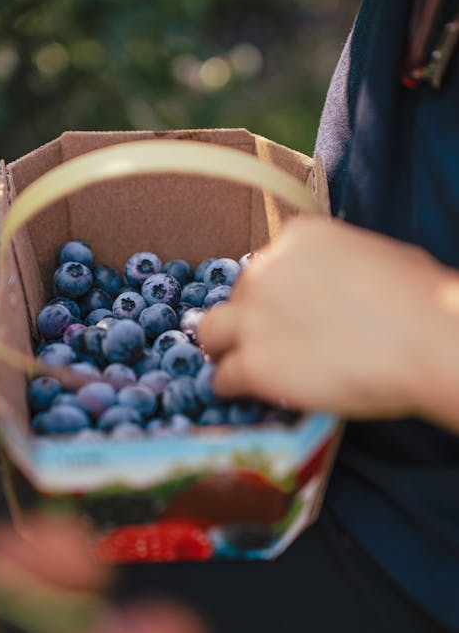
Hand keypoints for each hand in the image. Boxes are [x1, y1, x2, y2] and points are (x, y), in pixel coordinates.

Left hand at [199, 216, 458, 422]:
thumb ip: (333, 269)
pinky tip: (251, 394)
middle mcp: (263, 271)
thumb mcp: (371, 258)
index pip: (264, 266)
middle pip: (238, 297)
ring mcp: (252, 318)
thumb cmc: (416, 296)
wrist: (421, 336)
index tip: (289, 313)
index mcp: (294, 238)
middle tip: (274, 343)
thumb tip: (332, 292)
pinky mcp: (252, 364)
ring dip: (225, 350)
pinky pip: (222, 378)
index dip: (275, 294)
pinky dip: (233, 387)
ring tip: (246, 367)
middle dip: (252, 319)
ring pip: (211, 333)